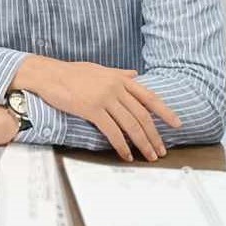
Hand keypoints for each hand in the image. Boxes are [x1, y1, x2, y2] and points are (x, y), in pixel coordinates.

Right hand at [14, 55, 180, 161]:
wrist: (48, 74)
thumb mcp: (99, 69)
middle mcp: (116, 88)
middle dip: (154, 136)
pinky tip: (126, 155)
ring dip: (142, 144)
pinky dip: (121, 145)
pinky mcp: (91, 109)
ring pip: (131, 125)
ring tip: (149, 156)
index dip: (165, 112)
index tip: (177, 125)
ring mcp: (104, 98)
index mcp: (120, 79)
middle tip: (161, 151)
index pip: (149, 97)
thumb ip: (119, 74)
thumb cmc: (71, 72)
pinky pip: (112, 131)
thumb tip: (135, 74)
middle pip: (142, 115)